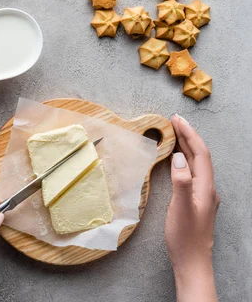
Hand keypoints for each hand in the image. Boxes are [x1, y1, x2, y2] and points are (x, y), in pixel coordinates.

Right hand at [166, 114, 218, 301]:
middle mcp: (207, 188)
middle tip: (173, 120)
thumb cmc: (184, 237)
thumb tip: (179, 157)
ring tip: (174, 134)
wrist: (192, 261)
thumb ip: (181, 181)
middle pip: (200, 156)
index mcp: (205, 187)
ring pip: (197, 163)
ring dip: (186, 146)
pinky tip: (176, 160)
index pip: (200, 153)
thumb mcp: (180, 208)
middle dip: (188, 136)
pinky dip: (184, 159)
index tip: (176, 119)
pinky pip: (192, 172)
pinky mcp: (196, 200)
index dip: (189, 134)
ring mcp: (203, 194)